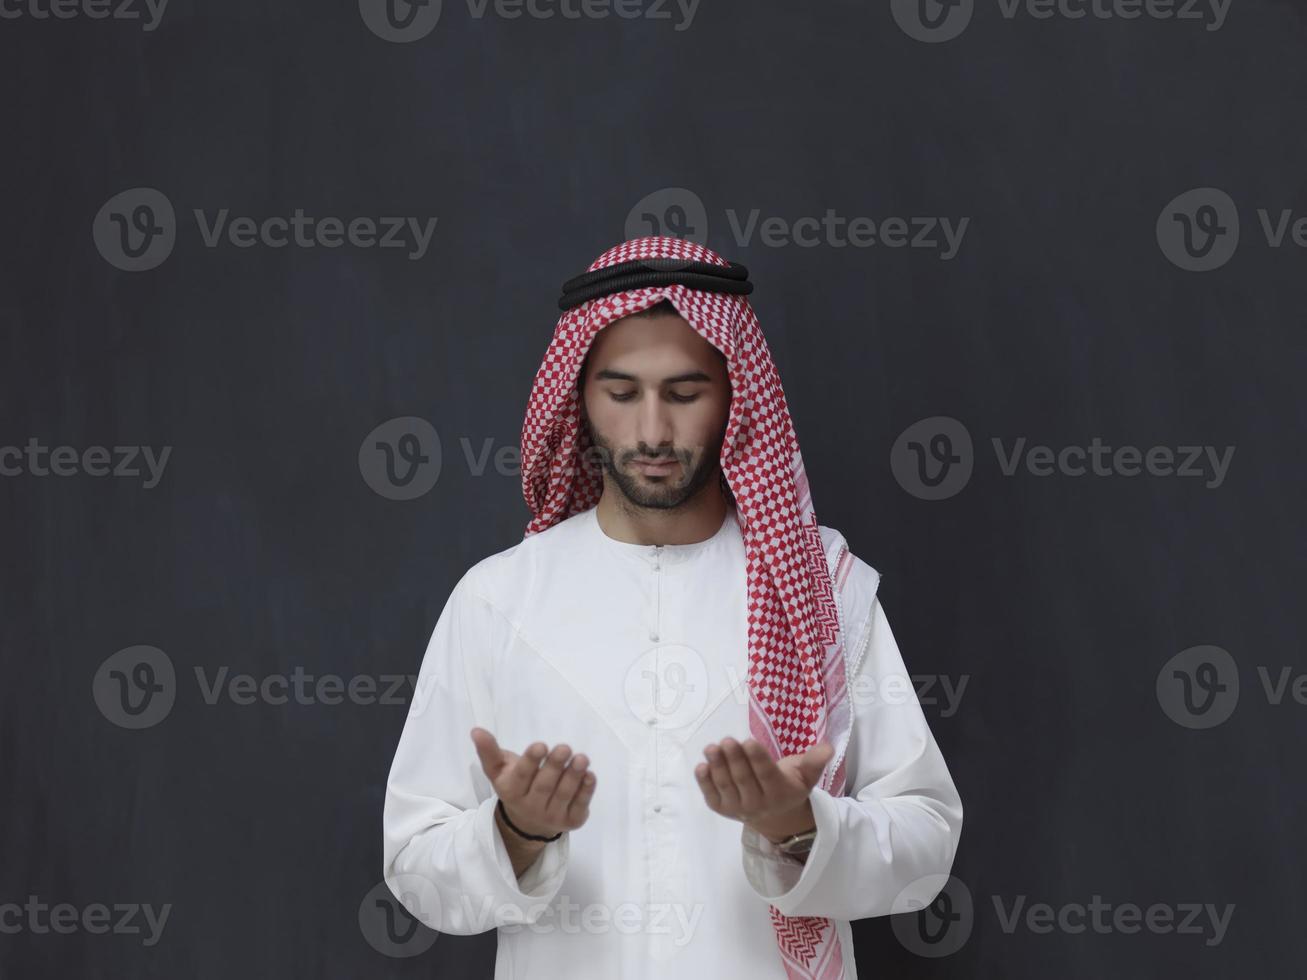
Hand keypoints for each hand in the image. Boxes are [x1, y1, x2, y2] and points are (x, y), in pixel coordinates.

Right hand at [470, 727, 595, 837]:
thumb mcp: (499, 769)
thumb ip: (489, 751)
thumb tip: (476, 730)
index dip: (531, 761)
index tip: (541, 745)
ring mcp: (552, 816)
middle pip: (544, 786)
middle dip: (555, 766)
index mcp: (511, 791)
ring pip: (563, 795)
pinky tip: (590, 776)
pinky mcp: (571, 821)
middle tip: (564, 748)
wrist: (528, 822)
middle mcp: (530, 807)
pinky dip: (586, 791)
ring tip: (582, 759)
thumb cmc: (516, 784)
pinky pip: (579, 806)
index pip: (521, 776)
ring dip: (574, 777)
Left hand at [694, 736, 831, 841]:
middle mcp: (758, 803)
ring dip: (717, 766)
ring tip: (711, 748)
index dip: (756, 759)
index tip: (748, 741)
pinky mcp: (722, 809)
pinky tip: (701, 767)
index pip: (766, 775)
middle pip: (744, 779)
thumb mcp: (805, 776)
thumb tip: (828, 747)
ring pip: (726, 785)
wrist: (775, 817)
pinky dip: (704, 782)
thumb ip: (814, 761)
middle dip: (734, 759)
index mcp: (779, 792)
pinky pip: (712, 795)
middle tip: (726, 740)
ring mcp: (738, 808)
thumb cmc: (789, 787)